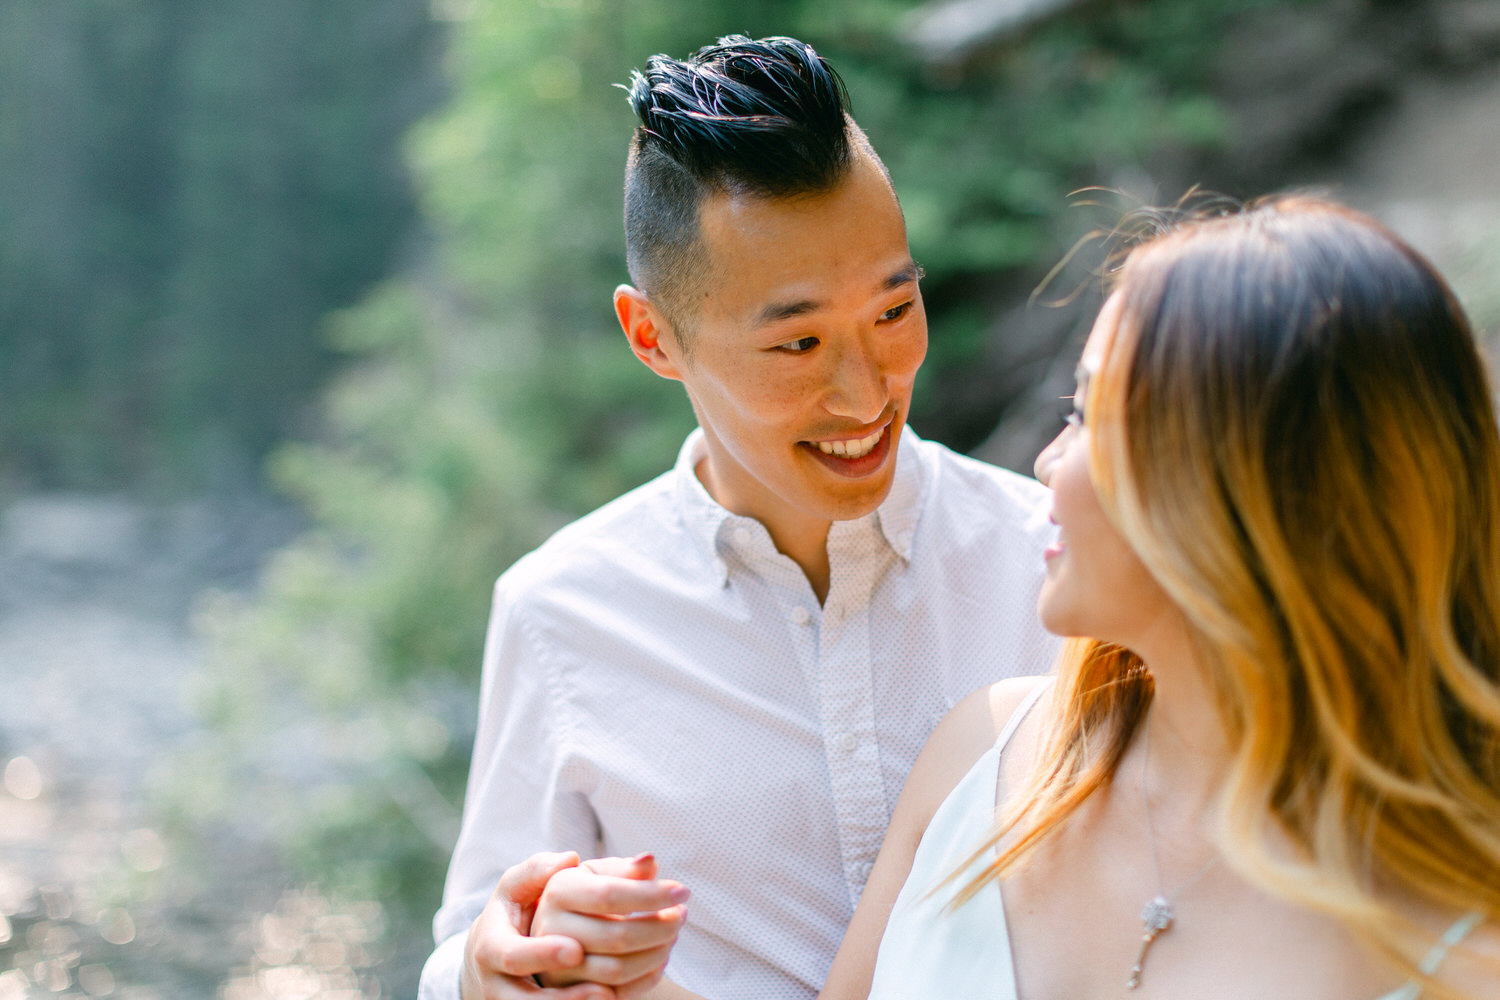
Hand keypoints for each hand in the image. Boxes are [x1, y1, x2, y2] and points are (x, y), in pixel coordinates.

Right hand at [462, 851, 611, 999]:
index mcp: (491, 947)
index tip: (576, 949)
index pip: (512, 955)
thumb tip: (568, 858)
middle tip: (601, 988)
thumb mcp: (517, 887)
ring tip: (609, 997)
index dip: (542, 955)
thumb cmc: (513, 911)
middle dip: (560, 996)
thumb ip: (539, 870)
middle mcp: (496, 983)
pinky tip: (610, 999)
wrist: (493, 955)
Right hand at [533, 853, 689, 999]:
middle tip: (681, 915)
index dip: (651, 895)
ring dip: (657, 953)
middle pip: (616, 936)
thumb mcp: (598, 874)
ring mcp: (557, 967)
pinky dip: (647, 977)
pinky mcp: (570, 993)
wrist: (562, 929)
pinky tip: (660, 958)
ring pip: (618, 969)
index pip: (609, 895)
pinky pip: (617, 994)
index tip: (683, 892)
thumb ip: (624, 869)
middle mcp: (550, 930)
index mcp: (558, 891)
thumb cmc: (588, 894)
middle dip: (660, 927)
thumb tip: (649, 861)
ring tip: (672, 934)